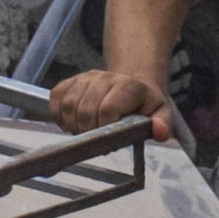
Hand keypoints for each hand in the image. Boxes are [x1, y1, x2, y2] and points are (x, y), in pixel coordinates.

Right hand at [46, 63, 171, 138]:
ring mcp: (86, 77)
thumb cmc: (144, 104)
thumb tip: (160, 132)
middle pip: (85, 109)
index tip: (109, 139)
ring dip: (72, 125)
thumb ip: (162, 124)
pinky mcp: (71, 80)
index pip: (107, 109)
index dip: (104, 128)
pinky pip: (56, 96)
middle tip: (95, 140)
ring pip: (68, 104)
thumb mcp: (160, 113)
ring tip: (84, 133)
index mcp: (129, 86)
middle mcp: (105, 77)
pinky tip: (71, 123)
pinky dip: (58, 114)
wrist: (132, 85)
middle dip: (87, 132)